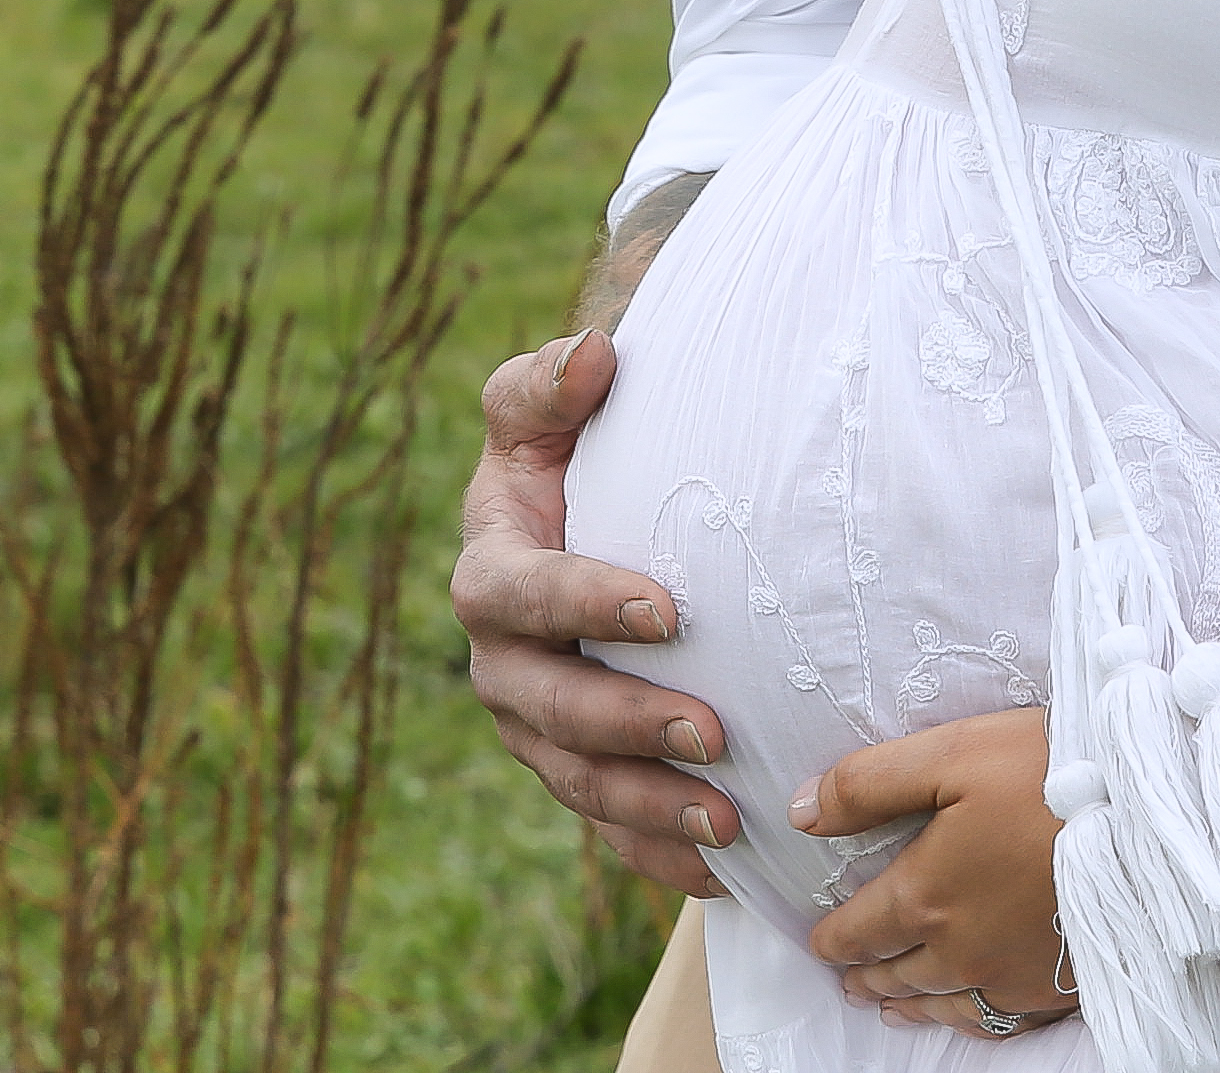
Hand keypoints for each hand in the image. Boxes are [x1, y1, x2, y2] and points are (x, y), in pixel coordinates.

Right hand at [451, 329, 734, 896]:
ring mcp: (534, 728)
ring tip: (728, 816)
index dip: (583, 602)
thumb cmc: (578, 460)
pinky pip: (608, 829)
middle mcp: (501, 660)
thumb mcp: (549, 415)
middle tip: (713, 730)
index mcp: (491, 569)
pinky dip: (658, 853)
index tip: (669, 609)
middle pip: (546, 707)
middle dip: (626, 723)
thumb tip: (593, 353)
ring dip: (649, 803)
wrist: (594, 531)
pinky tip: (723, 867)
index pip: (520, 593)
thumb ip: (551, 384)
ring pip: (577, 782)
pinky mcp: (575, 775)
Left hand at [799, 707, 1071, 1033]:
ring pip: (946, 1004)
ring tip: (890, 1005)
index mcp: (928, 894)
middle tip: (849, 978)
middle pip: (900, 972)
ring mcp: (1013, 974)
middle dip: (868, 973)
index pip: (862, 930)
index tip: (819, 943)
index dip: (834, 938)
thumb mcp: (949, 754)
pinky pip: (1001, 1020)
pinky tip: (967, 1014)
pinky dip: (970, 1020)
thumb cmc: (1050, 772)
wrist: (1153, 815)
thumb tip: (802, 812)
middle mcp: (963, 949)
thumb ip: (867, 785)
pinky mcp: (1060, 984)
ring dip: (911, 1004)